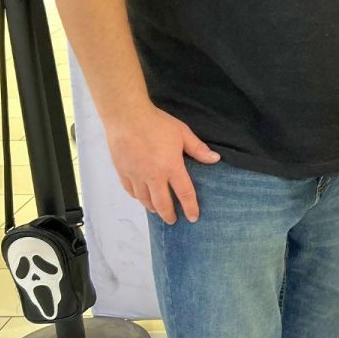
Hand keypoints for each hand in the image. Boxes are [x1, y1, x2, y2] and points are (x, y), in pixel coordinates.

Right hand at [105, 102, 220, 223]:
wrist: (126, 116)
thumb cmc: (156, 123)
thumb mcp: (182, 133)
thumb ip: (198, 149)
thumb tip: (215, 159)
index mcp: (171, 167)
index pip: (184, 193)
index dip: (190, 207)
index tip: (193, 217)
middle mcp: (153, 176)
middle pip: (162, 204)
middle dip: (169, 215)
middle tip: (173, 220)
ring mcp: (136, 176)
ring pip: (145, 200)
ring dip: (153, 208)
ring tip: (158, 211)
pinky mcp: (123, 172)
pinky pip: (131, 191)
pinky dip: (138, 197)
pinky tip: (141, 198)